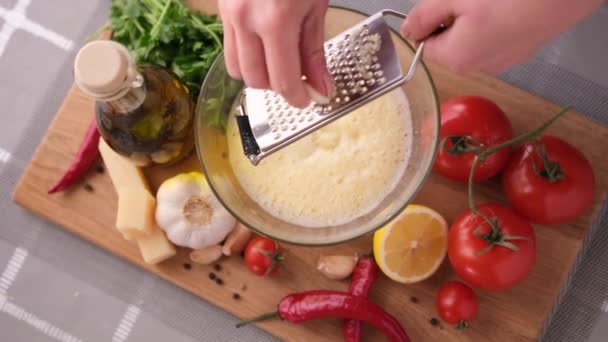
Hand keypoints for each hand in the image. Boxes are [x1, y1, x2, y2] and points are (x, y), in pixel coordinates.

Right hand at [219, 0, 331, 107]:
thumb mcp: (316, 5)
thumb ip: (314, 50)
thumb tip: (320, 88)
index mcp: (276, 20)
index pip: (282, 80)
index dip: (297, 97)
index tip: (307, 99)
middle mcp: (246, 19)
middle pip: (255, 80)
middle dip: (277, 86)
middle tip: (296, 77)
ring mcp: (229, 12)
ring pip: (235, 68)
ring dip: (257, 73)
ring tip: (278, 60)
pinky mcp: (221, 7)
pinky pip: (229, 45)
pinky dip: (247, 53)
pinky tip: (264, 40)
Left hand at [401, 0, 603, 73]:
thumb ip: (424, 15)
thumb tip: (406, 29)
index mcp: (456, 58)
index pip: (424, 46)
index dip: (426, 22)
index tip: (440, 4)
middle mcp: (479, 67)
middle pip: (448, 44)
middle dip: (451, 19)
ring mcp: (504, 60)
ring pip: (473, 39)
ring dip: (474, 18)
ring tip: (492, 2)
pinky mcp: (522, 49)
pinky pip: (496, 36)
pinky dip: (496, 20)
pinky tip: (508, 5)